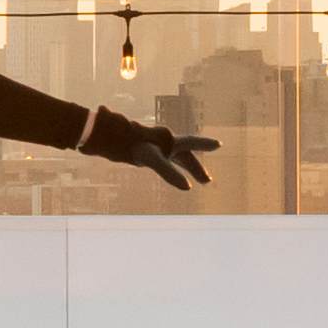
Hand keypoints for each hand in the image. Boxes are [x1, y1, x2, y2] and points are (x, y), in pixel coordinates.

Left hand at [83, 111, 217, 193]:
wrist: (108, 139)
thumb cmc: (131, 146)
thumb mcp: (152, 160)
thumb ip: (169, 173)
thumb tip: (187, 188)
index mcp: (169, 141)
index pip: (191, 143)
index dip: (204, 144)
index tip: (218, 144)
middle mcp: (163, 143)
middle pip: (185, 156)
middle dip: (196, 168)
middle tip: (207, 181)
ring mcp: (154, 148)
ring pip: (174, 158)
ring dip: (185, 168)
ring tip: (194, 181)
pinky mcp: (143, 153)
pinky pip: (163, 161)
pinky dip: (170, 168)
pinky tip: (170, 173)